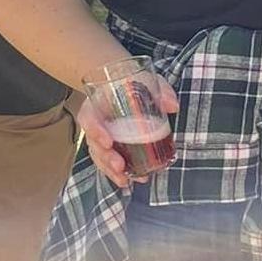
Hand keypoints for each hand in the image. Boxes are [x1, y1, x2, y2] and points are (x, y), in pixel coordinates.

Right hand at [75, 72, 179, 188]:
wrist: (120, 81)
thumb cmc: (131, 81)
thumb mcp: (145, 79)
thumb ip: (160, 90)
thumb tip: (173, 105)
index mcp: (97, 103)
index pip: (88, 117)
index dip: (95, 130)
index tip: (108, 141)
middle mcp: (96, 121)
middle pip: (94, 143)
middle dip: (106, 157)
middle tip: (120, 165)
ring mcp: (101, 135)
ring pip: (99, 156)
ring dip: (110, 170)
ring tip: (125, 180)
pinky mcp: (109, 145)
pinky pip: (108, 160)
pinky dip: (116, 172)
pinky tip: (128, 181)